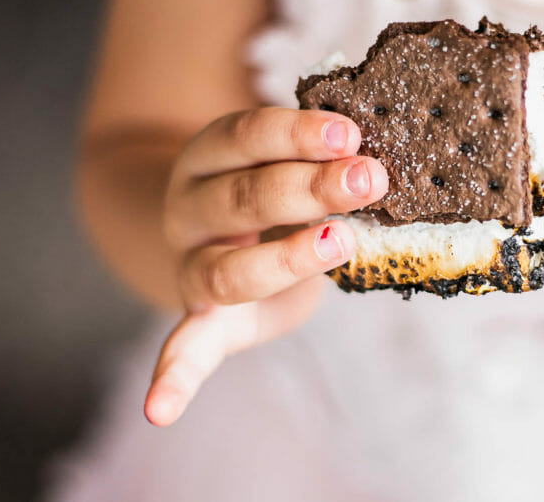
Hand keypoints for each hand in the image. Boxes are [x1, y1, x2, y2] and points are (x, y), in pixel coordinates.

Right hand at [147, 107, 388, 425]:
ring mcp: (192, 265)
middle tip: (369, 179)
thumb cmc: (271, 192)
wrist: (214, 230)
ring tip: (341, 243)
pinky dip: (171, 379)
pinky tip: (160, 410)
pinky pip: (183, 349)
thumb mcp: (287, 162)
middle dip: (311, 188)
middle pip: (244, 197)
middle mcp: (192, 207)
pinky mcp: (202, 321)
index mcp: (210, 155)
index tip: (351, 134)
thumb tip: (382, 156)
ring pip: (228, 268)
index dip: (298, 133)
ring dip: (287, 259)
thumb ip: (322, 160)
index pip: (248, 135)